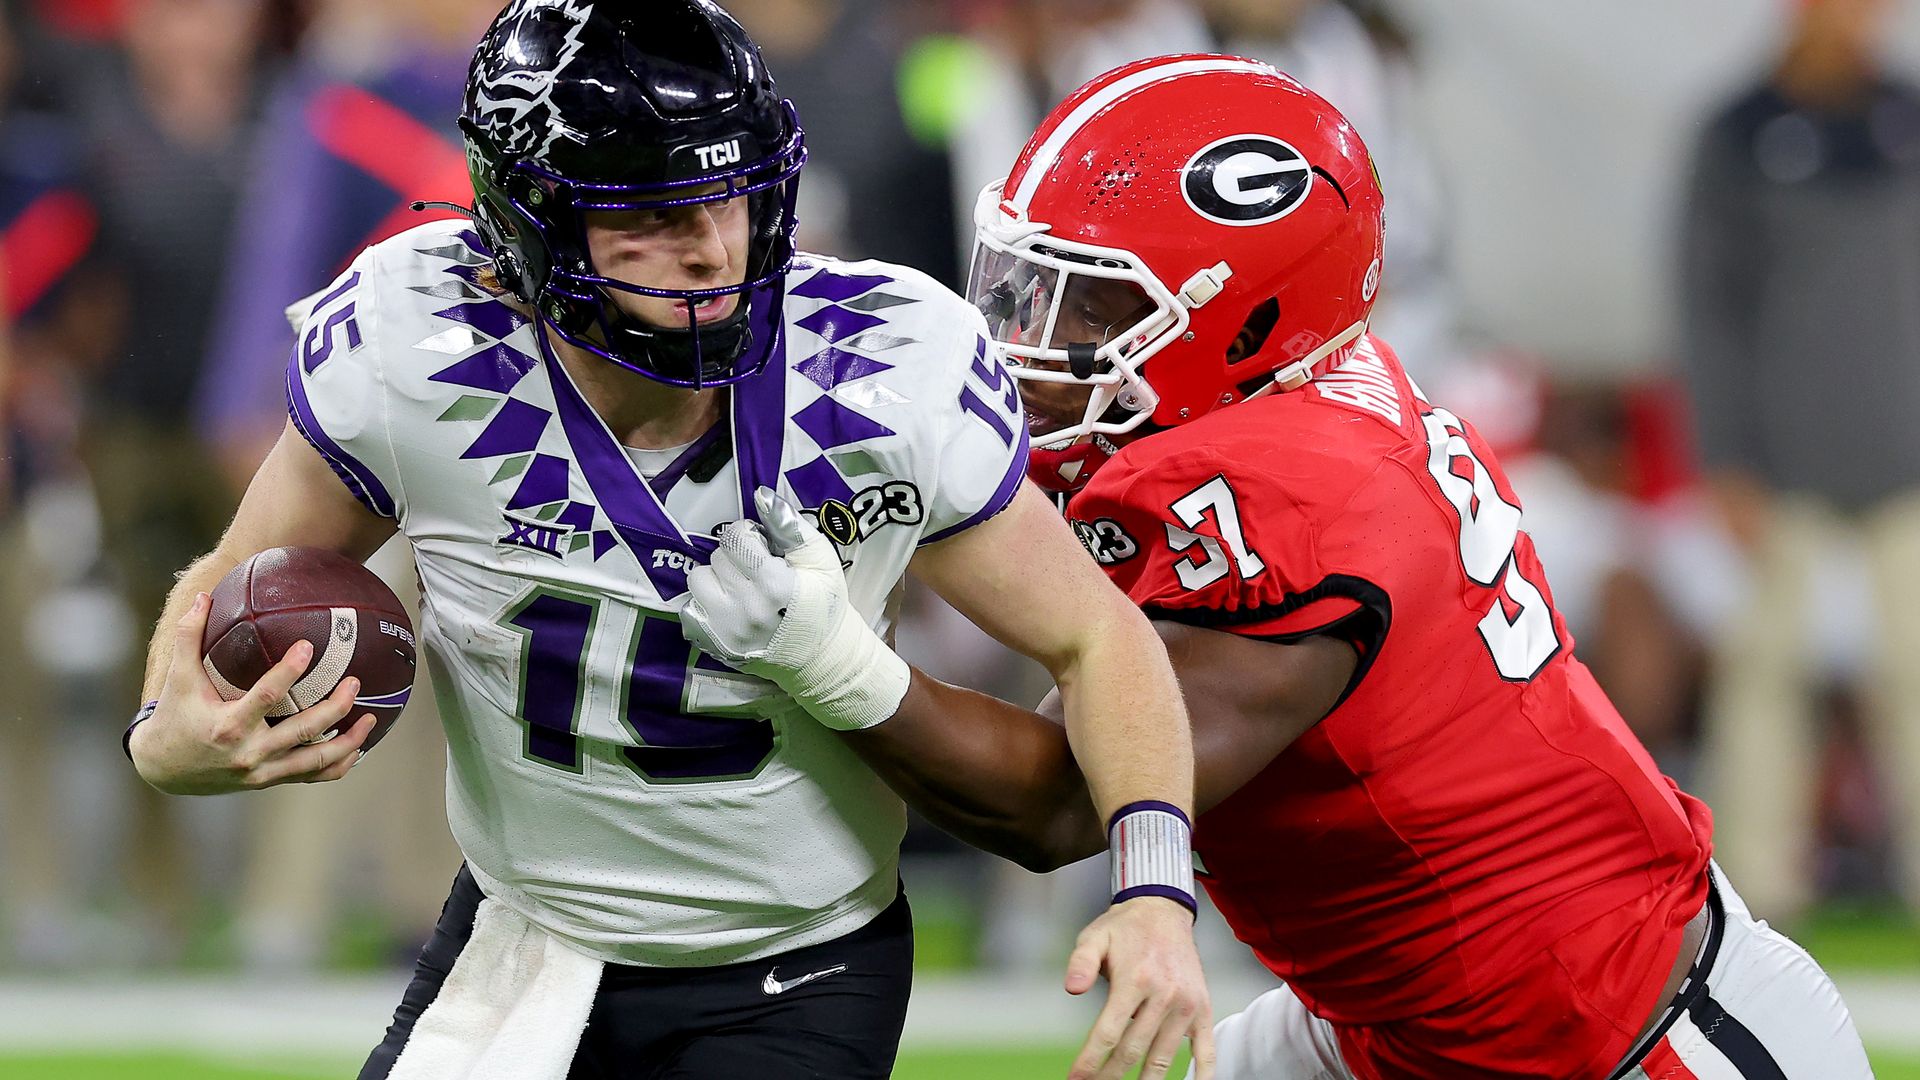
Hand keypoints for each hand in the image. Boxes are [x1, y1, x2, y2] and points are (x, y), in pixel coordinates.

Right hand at [129, 592, 375, 794]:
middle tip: (356, 682)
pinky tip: (358, 747)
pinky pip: (312, 776)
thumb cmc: (174, 716)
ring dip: (348, 741)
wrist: (163, 769)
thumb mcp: (178, 678)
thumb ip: (190, 636)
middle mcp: (248, 752)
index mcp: (227, 725)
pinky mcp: (269, 780)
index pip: (266, 696)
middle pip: (303, 730)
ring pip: (315, 760)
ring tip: (371, 717)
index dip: (290, 671)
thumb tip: (205, 595)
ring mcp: (262, 771)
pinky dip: (338, 764)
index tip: (309, 646)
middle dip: (335, 707)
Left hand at [682, 489, 907, 729]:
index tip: (763, 550)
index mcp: (773, 584)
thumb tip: (761, 496)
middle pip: (717, 557)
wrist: (820, 656)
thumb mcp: (821, 559)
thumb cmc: (823, 604)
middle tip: (756, 572)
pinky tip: (728, 608)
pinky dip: (705, 604)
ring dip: (716, 579)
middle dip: (734, 557)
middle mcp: (745, 607)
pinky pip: (689, 609)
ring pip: (698, 579)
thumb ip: (789, 525)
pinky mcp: (714, 645)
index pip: (735, 537)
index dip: (748, 536)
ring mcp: (726, 629)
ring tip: (739, 588)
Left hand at [1065, 897, 1213, 1079]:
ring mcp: (1186, 1005)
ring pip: (1163, 1058)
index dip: (1090, 1061)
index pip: (1109, 1032)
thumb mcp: (1095, 937)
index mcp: (1135, 979)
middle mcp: (1164, 995)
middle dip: (1109, 1076)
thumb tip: (1071, 988)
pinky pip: (1206, 1051)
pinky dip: (1201, 1075)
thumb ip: (1081, 962)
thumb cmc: (1124, 929)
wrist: (1164, 911)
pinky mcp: (1203, 1010)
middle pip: (1133, 1051)